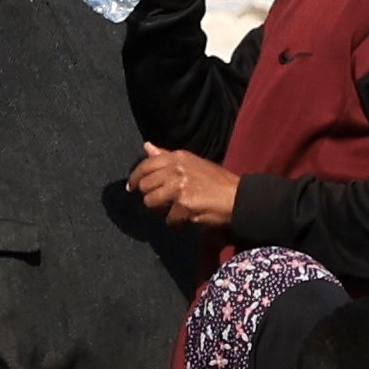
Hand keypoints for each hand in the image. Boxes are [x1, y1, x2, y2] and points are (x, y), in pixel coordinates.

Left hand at [125, 145, 240, 228]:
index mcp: (177, 157)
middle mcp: (176, 169)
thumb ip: (166, 156)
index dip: (134, 178)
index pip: (145, 165)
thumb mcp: (192, 162)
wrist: (238, 197)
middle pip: (145, 186)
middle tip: (163, 201)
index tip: (131, 187)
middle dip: (151, 196)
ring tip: (175, 208)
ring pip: (151, 202)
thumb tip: (146, 146)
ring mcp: (178, 187)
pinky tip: (187, 217)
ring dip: (161, 209)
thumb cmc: (217, 181)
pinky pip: (168, 218)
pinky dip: (176, 222)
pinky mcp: (183, 205)